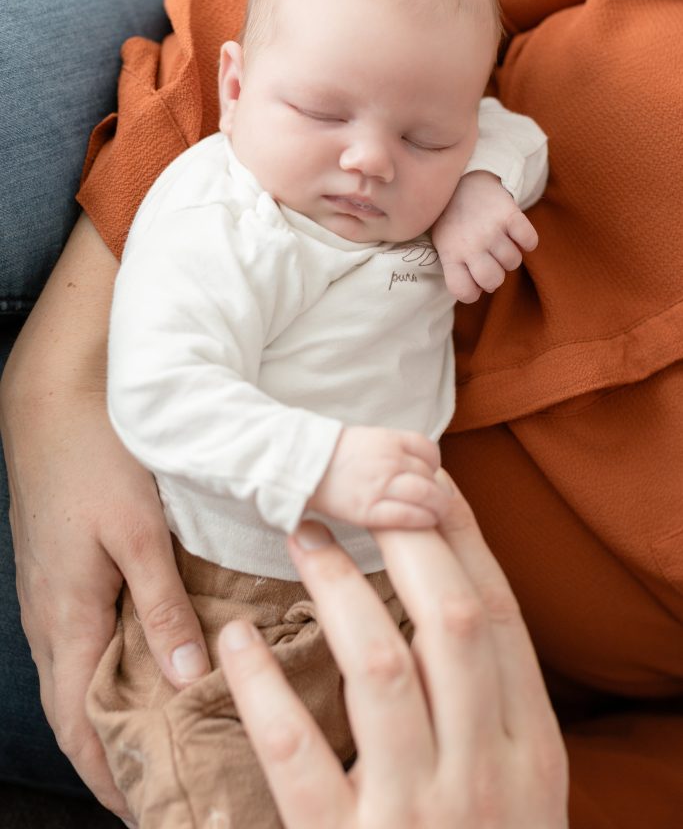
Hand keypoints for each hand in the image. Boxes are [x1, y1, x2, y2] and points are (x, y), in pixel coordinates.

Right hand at [0, 217, 209, 819]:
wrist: (54, 401)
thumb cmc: (96, 460)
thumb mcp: (138, 533)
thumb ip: (162, 606)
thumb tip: (184, 679)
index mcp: (66, 620)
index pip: (81, 728)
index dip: (113, 779)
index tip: (153, 815)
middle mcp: (51, 620)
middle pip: (78, 713)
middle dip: (116, 759)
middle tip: (166, 790)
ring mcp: (52, 596)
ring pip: (81, 678)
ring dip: (115, 716)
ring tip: (164, 741)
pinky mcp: (64, 572)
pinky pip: (85, 640)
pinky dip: (112, 670)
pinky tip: (149, 665)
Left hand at [219, 472, 568, 828]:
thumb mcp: (515, 783)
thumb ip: (491, 700)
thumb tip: (449, 587)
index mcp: (531, 749)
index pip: (500, 614)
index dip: (462, 538)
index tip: (426, 482)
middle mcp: (486, 773)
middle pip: (451, 620)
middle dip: (406, 541)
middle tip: (358, 491)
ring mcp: (416, 812)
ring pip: (379, 666)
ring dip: (336, 589)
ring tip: (300, 536)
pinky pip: (296, 752)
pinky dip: (262, 687)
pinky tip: (236, 640)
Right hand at [308, 426, 448, 528]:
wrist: (298, 465)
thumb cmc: (327, 454)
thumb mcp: (364, 439)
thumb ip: (389, 450)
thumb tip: (411, 463)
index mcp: (388, 440)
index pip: (428, 450)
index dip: (434, 465)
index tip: (430, 475)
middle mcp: (389, 460)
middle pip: (430, 475)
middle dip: (437, 489)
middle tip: (436, 499)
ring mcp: (380, 485)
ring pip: (426, 495)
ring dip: (437, 506)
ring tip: (436, 513)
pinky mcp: (369, 510)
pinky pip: (407, 515)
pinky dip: (422, 520)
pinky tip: (424, 522)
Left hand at [432, 170, 538, 302]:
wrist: (462, 179)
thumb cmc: (453, 220)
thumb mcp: (443, 244)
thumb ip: (457, 269)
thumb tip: (480, 290)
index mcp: (451, 254)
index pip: (464, 292)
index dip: (473, 292)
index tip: (474, 281)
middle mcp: (470, 244)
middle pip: (494, 280)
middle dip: (496, 277)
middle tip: (490, 262)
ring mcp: (491, 229)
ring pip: (514, 262)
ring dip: (510, 256)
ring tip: (500, 242)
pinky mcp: (509, 214)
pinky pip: (530, 241)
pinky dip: (527, 241)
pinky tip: (515, 234)